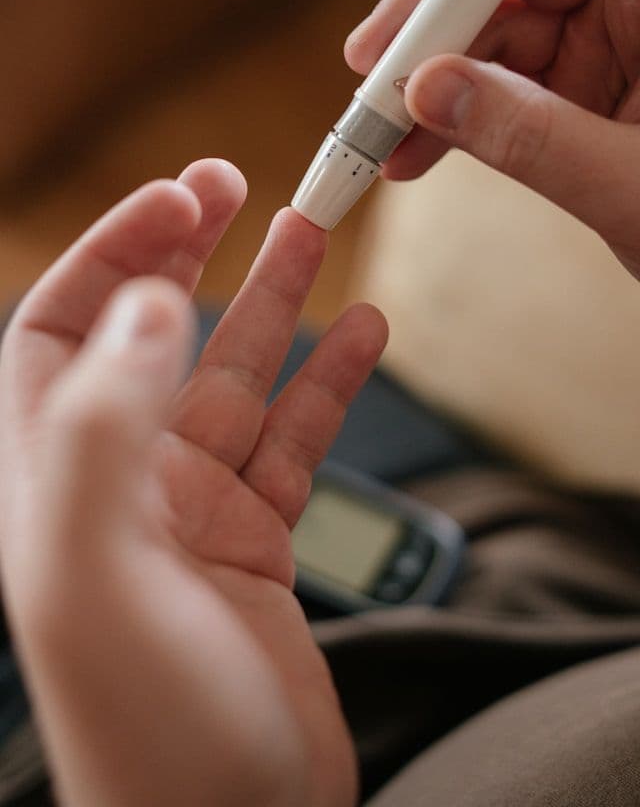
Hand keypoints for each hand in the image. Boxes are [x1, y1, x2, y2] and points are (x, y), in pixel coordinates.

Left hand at [0, 160, 386, 806]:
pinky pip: (296, 438)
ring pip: (235, 378)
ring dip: (274, 306)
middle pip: (153, 337)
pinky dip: (330, 382)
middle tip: (244, 189)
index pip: (64, 329)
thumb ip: (97, 432)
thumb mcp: (91, 575)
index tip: (183, 196)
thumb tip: (137, 308)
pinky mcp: (256, 537)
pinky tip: (365, 337)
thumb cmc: (146, 725)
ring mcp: (192, 508)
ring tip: (315, 235)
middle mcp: (119, 482)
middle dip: (194, 256)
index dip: (115, 253)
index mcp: (53, 476)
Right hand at [346, 0, 639, 278]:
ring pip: (496, 27)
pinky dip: (450, 115)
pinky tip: (411, 150)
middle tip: (373, 64)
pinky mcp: (576, 84)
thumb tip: (429, 91)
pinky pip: (497, 82)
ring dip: (428, 79)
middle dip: (439, 13)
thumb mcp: (631, 190)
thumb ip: (534, 139)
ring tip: (377, 133)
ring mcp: (606, 40)